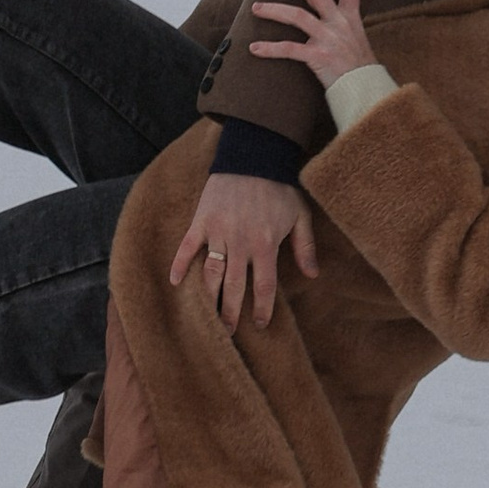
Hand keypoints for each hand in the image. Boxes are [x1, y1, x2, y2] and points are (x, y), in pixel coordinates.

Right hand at [169, 170, 317, 333]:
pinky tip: (175, 282)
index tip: (261, 324)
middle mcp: (241, 243)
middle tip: (230, 331)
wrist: (254, 156)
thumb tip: (313, 275)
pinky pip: (188, 247)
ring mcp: (219, 232)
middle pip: (235, 287)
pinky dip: (180, 264)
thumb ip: (305, 247)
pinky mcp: (201, 221)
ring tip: (210, 318)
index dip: (263, 308)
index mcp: (266, 244)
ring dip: (211, 298)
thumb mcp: (300, 216)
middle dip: (232, 312)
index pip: (264, 286)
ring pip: (212, 273)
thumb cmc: (279, 188)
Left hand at [249, 0, 378, 87]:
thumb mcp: (356, 39)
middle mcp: (340, 23)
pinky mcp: (318, 57)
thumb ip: (341, 25)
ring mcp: (329, 39)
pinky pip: (289, 49)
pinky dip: (269, 48)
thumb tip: (324, 15)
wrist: (366, 92)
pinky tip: (254, 48)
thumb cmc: (359, 68)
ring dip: (273, 10)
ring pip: (297, 16)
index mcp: (351, 17)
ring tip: (255, 8)